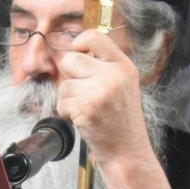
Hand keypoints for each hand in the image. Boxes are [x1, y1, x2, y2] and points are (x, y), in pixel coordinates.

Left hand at [55, 30, 171, 188]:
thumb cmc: (121, 121)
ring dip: (68, 99)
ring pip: (64, 84)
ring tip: (86, 110)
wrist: (127, 151)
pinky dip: (67, 113)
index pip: (95, 37)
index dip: (79, 42)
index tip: (76, 52)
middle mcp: (113, 75)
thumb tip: (71, 54)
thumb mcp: (122, 86)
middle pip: (71, 59)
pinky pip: (62, 103)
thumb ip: (102, 68)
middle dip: (69, 77)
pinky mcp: (86, 107)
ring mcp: (100, 91)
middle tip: (81, 92)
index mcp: (124, 66)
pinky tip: (83, 120)